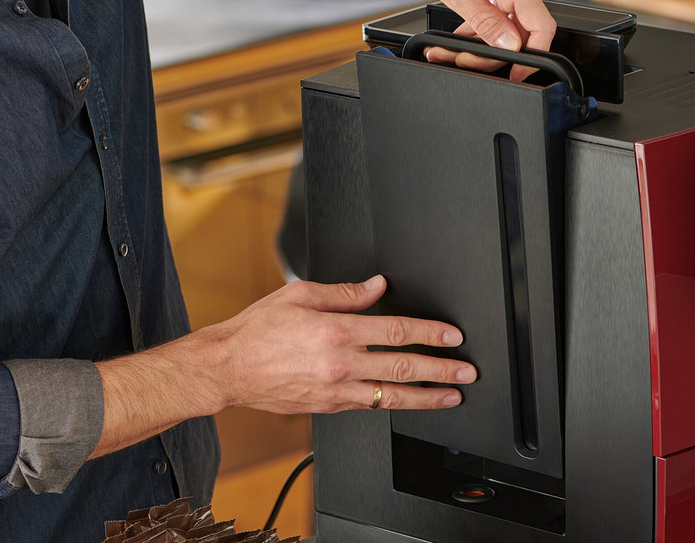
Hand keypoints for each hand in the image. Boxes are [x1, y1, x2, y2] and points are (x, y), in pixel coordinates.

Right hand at [198, 274, 475, 412]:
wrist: (228, 367)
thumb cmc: (256, 330)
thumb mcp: (299, 295)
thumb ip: (344, 293)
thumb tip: (376, 287)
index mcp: (335, 331)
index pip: (395, 331)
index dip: (430, 333)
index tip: (451, 336)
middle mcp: (339, 363)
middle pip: (402, 367)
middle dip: (440, 370)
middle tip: (466, 372)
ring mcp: (334, 390)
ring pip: (391, 396)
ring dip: (426, 396)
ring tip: (451, 396)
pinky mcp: (326, 407)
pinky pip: (367, 406)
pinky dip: (392, 405)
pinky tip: (407, 402)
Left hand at [413, 0, 556, 80]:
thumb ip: (484, 20)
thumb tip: (509, 45)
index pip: (541, 28)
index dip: (532, 57)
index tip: (516, 73)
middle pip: (521, 32)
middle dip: (490, 52)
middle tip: (459, 57)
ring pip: (510, 24)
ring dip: (483, 41)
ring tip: (450, 48)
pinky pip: (505, 11)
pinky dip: (485, 25)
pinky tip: (462, 31)